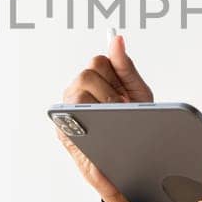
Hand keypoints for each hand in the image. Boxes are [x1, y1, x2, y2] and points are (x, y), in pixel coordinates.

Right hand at [57, 33, 154, 201]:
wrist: (137, 163)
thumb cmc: (135, 123)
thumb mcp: (137, 94)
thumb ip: (126, 67)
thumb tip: (117, 38)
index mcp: (94, 81)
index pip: (98, 62)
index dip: (115, 76)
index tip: (127, 97)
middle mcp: (76, 93)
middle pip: (87, 74)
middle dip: (110, 93)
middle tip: (124, 110)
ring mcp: (68, 112)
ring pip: (79, 94)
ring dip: (102, 107)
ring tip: (117, 122)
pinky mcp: (64, 133)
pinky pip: (71, 120)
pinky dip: (89, 124)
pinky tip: (103, 132)